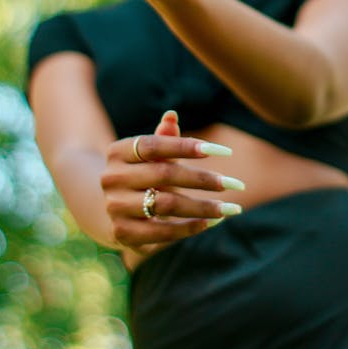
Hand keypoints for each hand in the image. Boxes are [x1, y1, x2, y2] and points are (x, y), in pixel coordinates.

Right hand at [100, 111, 243, 257]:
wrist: (115, 211)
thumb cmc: (142, 174)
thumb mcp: (151, 155)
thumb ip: (164, 138)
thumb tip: (172, 115)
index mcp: (117, 151)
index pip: (154, 144)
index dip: (187, 146)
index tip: (224, 151)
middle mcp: (112, 178)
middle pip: (164, 174)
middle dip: (204, 179)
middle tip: (235, 184)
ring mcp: (115, 207)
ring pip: (167, 204)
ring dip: (203, 207)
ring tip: (231, 208)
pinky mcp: (122, 233)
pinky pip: (162, 232)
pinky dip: (190, 227)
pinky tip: (212, 222)